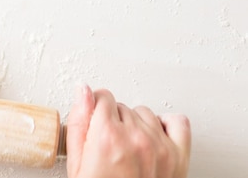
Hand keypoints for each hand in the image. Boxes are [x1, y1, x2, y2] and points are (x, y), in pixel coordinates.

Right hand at [66, 85, 190, 177]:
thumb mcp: (77, 165)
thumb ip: (78, 122)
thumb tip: (82, 91)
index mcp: (107, 136)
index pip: (102, 97)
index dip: (94, 109)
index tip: (94, 120)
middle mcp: (136, 137)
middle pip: (121, 106)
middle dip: (112, 121)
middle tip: (108, 145)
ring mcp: (161, 146)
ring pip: (144, 112)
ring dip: (135, 124)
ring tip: (127, 146)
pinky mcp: (179, 156)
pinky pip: (177, 122)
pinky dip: (165, 124)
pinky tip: (153, 136)